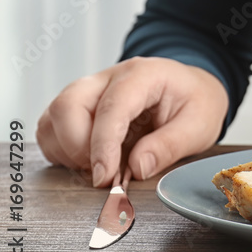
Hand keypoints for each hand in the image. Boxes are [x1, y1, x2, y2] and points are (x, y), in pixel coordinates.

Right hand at [36, 57, 229, 186]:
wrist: (193, 90)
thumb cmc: (197, 103)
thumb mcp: (199, 125)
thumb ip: (170, 146)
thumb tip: (138, 168)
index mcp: (143, 75)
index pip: (111, 107)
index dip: (102, 145)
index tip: (104, 177)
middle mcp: (109, 78)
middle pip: (68, 105)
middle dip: (78, 147)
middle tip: (105, 173)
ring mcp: (90, 91)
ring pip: (54, 117)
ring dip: (68, 151)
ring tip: (101, 167)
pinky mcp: (79, 107)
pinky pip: (52, 128)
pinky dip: (63, 151)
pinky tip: (91, 161)